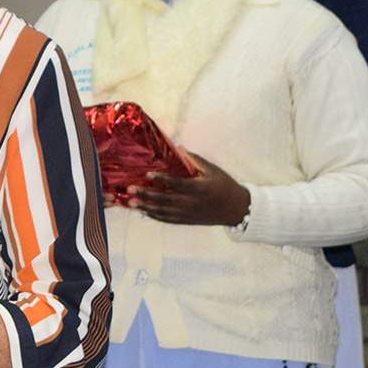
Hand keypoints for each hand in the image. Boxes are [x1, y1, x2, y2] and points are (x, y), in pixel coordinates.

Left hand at [128, 151, 249, 225]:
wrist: (236, 209)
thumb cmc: (224, 185)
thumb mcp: (212, 170)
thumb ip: (195, 160)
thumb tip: (179, 146)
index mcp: (198, 188)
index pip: (176, 184)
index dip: (162, 180)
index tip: (148, 175)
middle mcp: (191, 202)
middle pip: (165, 199)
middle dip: (146, 195)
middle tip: (131, 190)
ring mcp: (187, 213)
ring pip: (163, 212)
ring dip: (146, 208)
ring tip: (131, 203)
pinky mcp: (186, 220)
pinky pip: (168, 219)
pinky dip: (155, 216)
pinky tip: (144, 212)